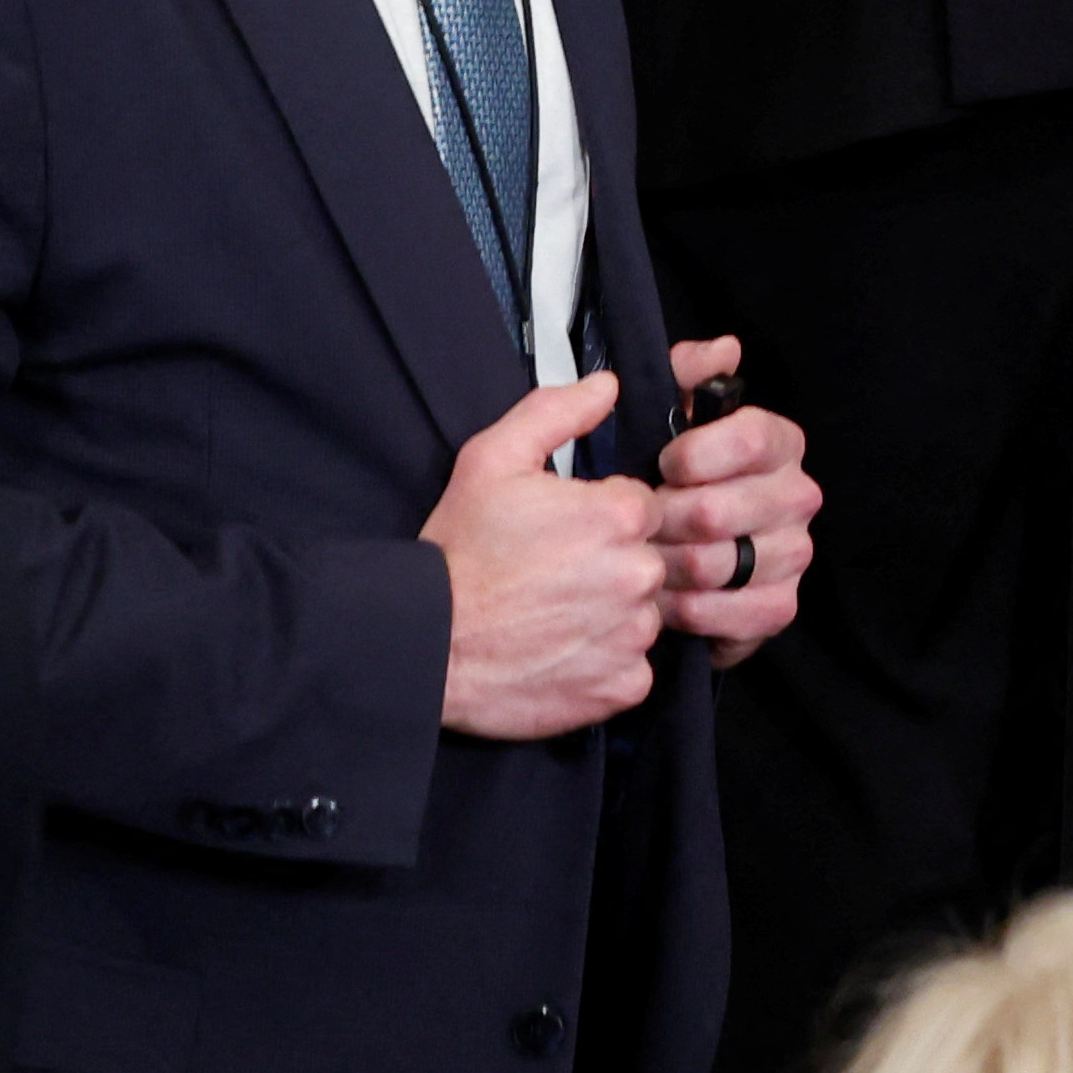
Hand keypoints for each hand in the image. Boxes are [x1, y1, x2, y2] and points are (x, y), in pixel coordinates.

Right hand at [423, 374, 662, 738]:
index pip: (644, 505)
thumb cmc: (455, 555)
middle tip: (555, 577)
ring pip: (644, 614)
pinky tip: (561, 652)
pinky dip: (605, 663)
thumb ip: (556, 412)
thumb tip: (607, 386)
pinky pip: (635, 668)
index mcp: (618, 515)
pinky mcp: (622, 686)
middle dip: (612, 564)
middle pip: (649, 558)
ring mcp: (632, 635)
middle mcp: (637, 574)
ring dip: (612, 614)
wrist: (422, 646)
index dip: (605, 517)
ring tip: (554, 616)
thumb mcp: (491, 461)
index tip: (567, 533)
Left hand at [647, 334, 814, 662]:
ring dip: (668, 569)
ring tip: (643, 564)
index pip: (754, 437)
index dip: (697, 454)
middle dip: (663, 521)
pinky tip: (670, 603)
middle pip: (722, 509)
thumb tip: (724, 349)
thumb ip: (683, 374)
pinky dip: (692, 612)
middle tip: (636, 527)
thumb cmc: (664, 485)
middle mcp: (797, 496)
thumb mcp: (663, 417)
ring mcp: (794, 554)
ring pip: (721, 564)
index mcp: (778, 444)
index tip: (662, 465)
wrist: (664, 566)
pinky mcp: (781, 606)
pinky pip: (736, 612)